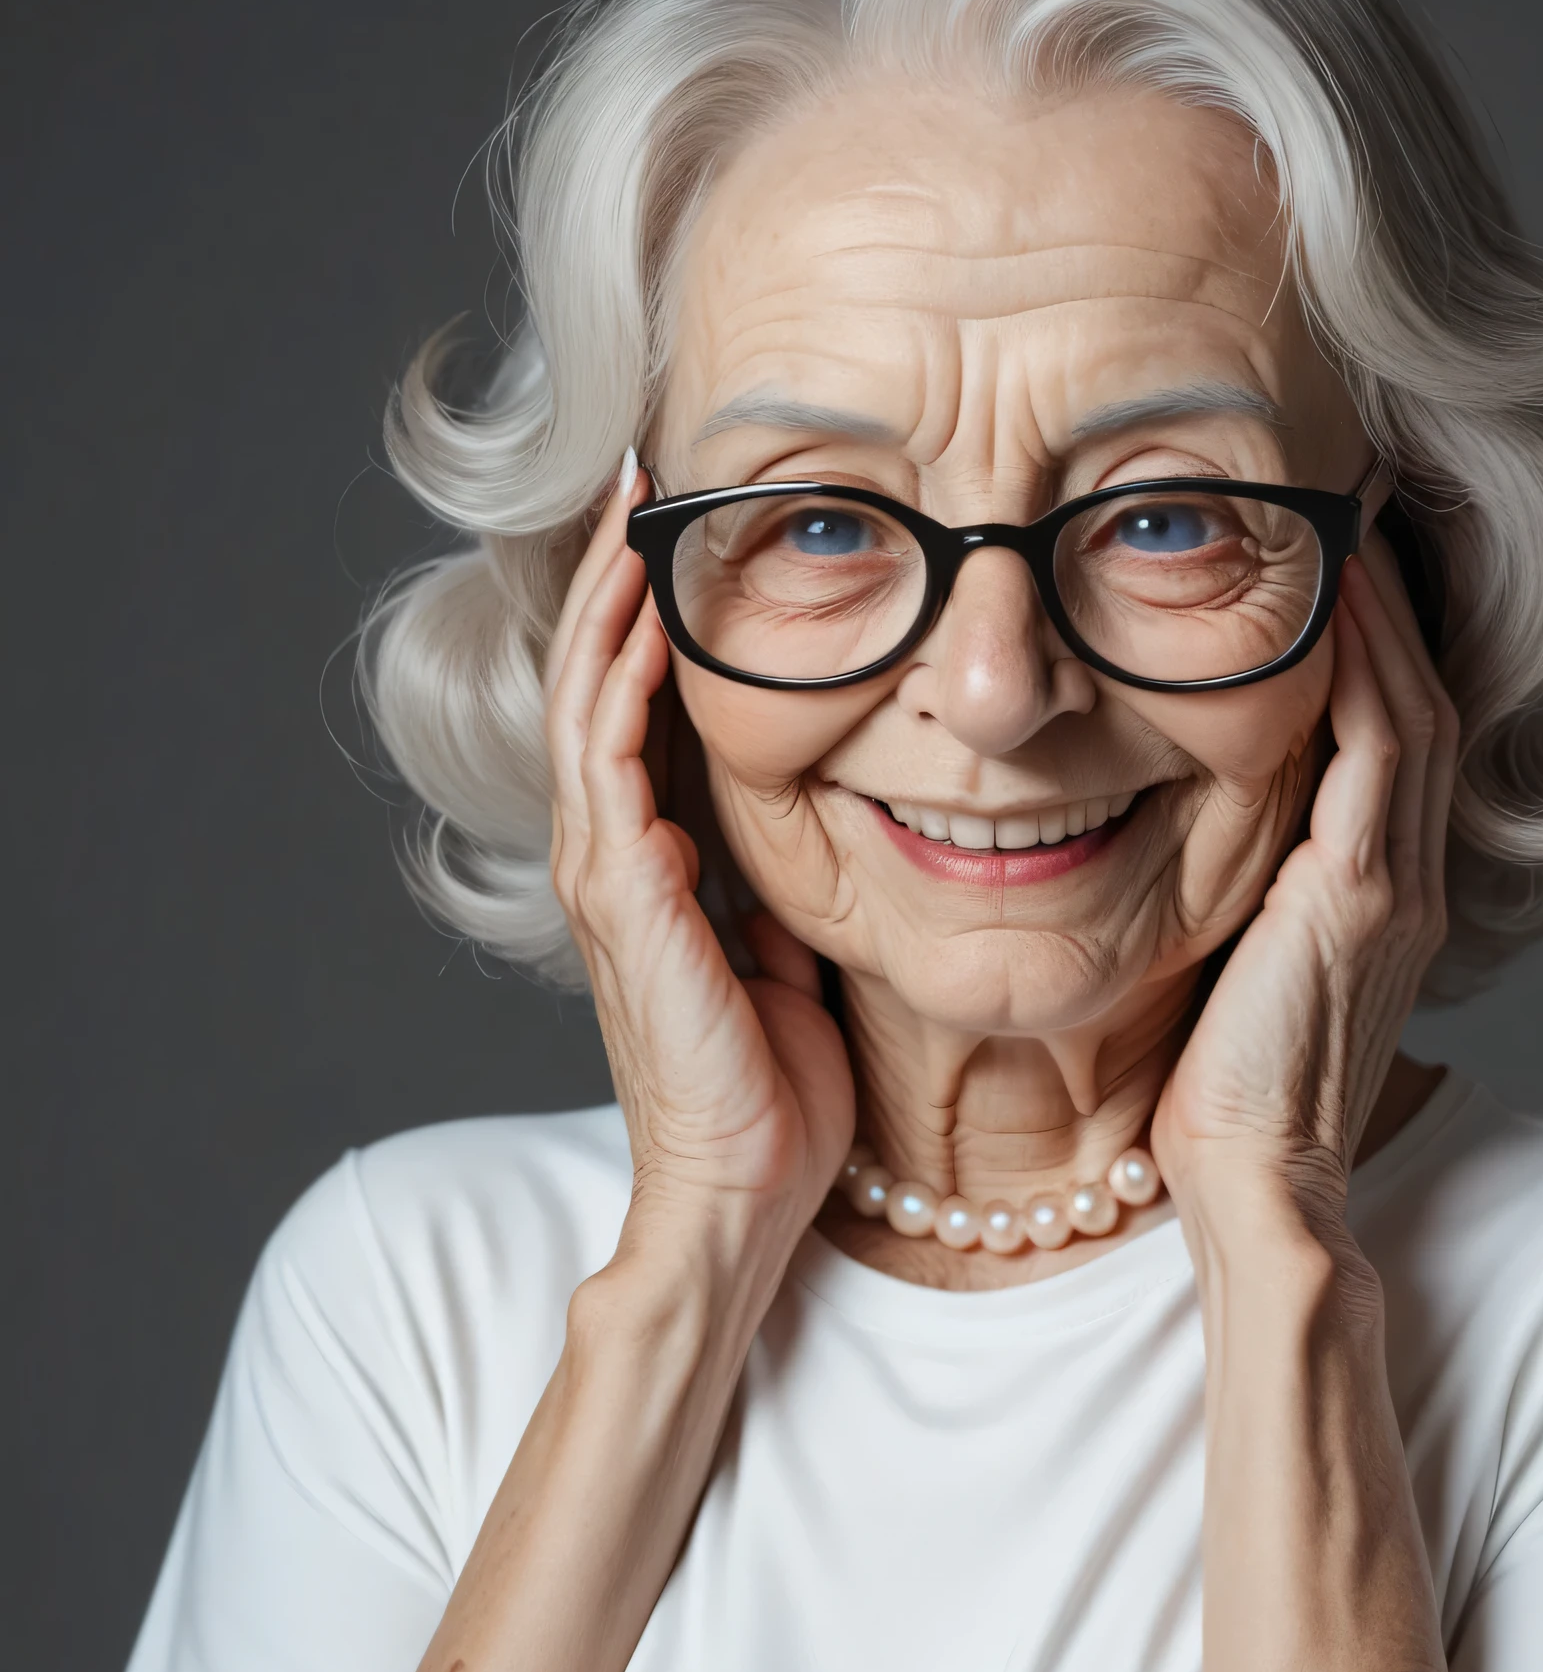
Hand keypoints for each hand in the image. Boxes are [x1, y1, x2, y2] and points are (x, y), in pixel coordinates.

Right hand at [543, 463, 854, 1260]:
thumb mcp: (796, 960)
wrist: (745, 1193)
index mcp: (653, 868)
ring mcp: (609, 879)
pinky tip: (640, 617)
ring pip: (586, 705)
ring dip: (607, 605)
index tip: (685, 532)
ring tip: (631, 511)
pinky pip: (611, 767)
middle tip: (642, 478)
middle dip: (615, 579)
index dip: (651, 620)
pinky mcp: (626, 902)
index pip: (638, 713)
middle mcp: (614, 859)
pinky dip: (618, 685)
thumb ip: (784, 890)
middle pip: (593, 684)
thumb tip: (828, 825)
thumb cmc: (776, 1097)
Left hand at [1151, 536, 1455, 1246]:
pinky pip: (1380, 745)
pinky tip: (1336, 590)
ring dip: (1383, 602)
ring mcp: (1393, 882)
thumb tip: (1150, 832)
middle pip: (1422, 693)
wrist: (1253, 1190)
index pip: (1392, 733)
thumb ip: (1224, 898)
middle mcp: (1403, 875)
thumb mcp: (1225, 973)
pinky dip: (1367, 660)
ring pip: (1412, 702)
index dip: (1374, 640)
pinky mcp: (1359, 895)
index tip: (1325, 557)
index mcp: (1377, 893)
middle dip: (1390, 594)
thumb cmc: (1213, 1103)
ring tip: (1343, 510)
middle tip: (1345, 496)